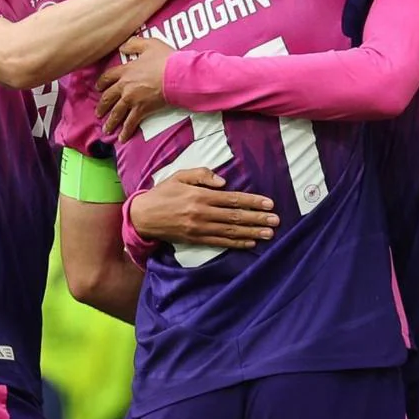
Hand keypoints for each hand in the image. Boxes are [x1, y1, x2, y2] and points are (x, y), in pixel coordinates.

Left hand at [96, 37, 174, 140]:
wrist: (176, 74)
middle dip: (102, 106)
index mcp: (126, 70)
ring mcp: (132, 99)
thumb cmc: (165, 59)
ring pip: (116, 112)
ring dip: (110, 121)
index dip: (101, 83)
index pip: (108, 77)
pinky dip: (126, 131)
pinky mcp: (142, 109)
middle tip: (98, 113)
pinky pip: (131, 122)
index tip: (98, 89)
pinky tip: (122, 138)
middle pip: (108, 97)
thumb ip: (134, 44)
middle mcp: (125, 86)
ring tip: (106, 129)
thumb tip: (122, 47)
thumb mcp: (149, 44)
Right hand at [130, 168, 278, 248]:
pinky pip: (220, 242)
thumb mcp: (179, 176)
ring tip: (268, 234)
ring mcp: (199, 229)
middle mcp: (202, 213)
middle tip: (276, 221)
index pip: (232, 199)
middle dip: (257, 219)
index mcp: (200, 195)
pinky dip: (236, 243)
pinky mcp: (196, 240)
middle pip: (235, 217)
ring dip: (251, 233)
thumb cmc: (163, 193)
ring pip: (230, 231)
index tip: (269, 204)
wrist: (143, 216)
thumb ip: (202, 175)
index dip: (252, 202)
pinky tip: (249, 243)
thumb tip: (223, 181)